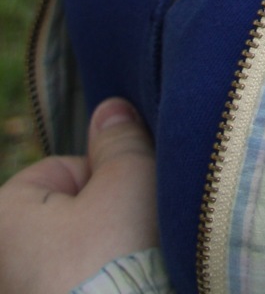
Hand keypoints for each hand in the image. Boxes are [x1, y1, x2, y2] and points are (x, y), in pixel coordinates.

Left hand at [0, 99, 157, 293]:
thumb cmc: (120, 262)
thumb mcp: (130, 179)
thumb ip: (119, 139)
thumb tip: (110, 110)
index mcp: (2, 216)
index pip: (62, 173)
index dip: (105, 182)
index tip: (125, 210)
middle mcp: (2, 262)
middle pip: (62, 223)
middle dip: (97, 228)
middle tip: (128, 247)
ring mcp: (21, 290)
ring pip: (65, 265)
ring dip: (94, 266)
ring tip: (125, 279)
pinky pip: (70, 288)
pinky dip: (93, 291)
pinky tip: (117, 292)